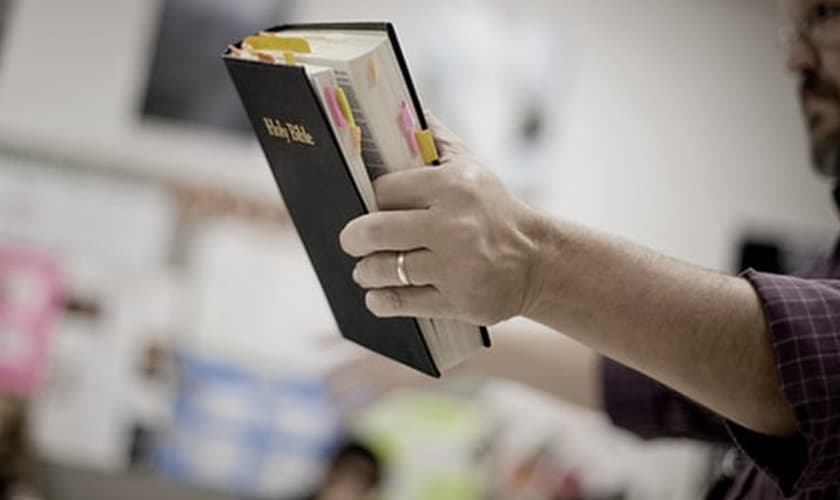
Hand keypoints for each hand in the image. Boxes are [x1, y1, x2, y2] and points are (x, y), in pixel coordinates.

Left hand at [339, 114, 544, 325]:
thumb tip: (404, 104)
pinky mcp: (458, 301)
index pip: (385, 190)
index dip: (372, 200)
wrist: (537, 259)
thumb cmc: (493, 209)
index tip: (372, 206)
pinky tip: (378, 293)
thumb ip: (435, 136)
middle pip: (375, 230)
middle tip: (351, 240)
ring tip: (366, 268)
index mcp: (453, 186)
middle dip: (353, 237)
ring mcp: (456, 267)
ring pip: (384, 269)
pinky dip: (381, 299)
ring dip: (366, 271)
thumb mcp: (470, 165)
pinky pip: (401, 302)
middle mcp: (454, 226)